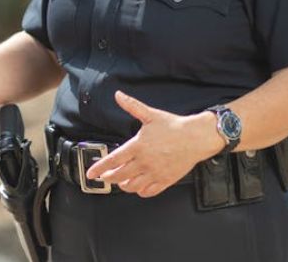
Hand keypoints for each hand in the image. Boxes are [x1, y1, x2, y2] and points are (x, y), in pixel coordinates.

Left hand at [85, 91, 226, 197]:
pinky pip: (150, 191)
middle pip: (120, 176)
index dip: (100, 168)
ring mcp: (155, 173)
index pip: (113, 160)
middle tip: (105, 177)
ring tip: (121, 182)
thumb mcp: (150, 114)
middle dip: (109, 178)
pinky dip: (141, 192)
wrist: (196, 137)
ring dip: (124, 185)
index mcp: (138, 146)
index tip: (91, 173)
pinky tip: (139, 188)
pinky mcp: (166, 180)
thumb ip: (132, 106)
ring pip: (133, 186)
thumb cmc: (174, 126)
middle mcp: (144, 162)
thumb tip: (118, 95)